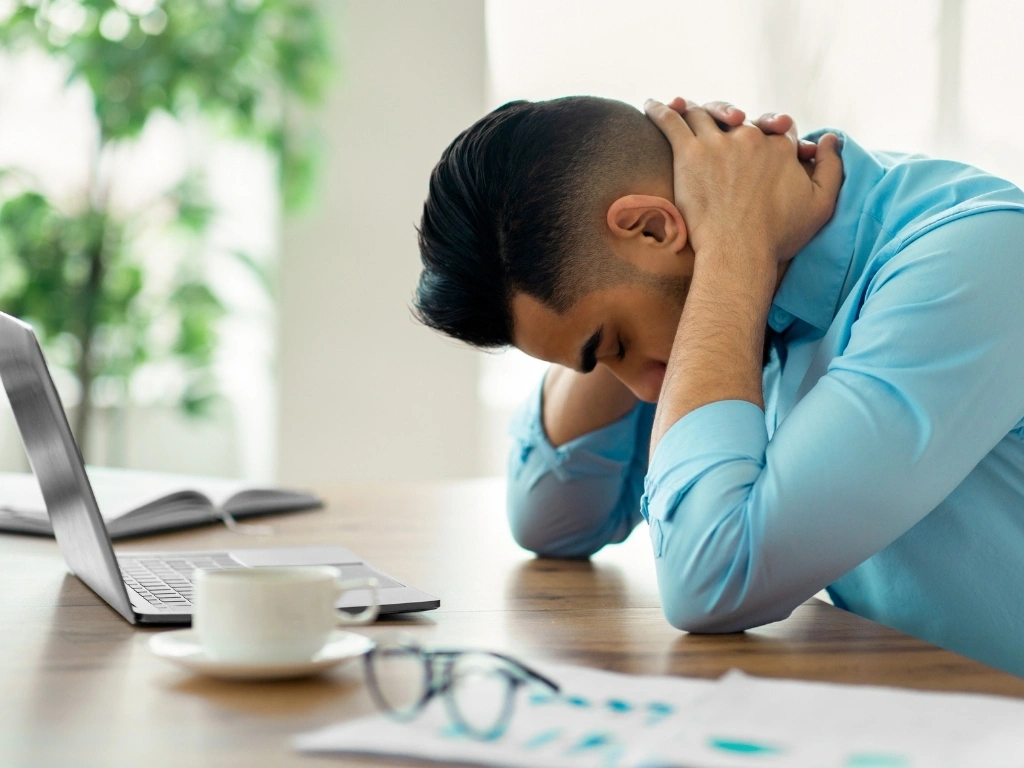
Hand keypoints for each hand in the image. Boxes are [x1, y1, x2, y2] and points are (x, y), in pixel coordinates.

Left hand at [643, 97, 843, 262]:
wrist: (739, 251)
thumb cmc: (779, 235)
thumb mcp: (822, 204)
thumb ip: (832, 168)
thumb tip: (832, 138)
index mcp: (780, 146)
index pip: (776, 126)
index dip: (773, 131)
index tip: (767, 139)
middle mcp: (750, 137)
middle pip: (739, 119)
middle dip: (732, 119)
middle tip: (722, 125)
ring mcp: (718, 143)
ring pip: (703, 114)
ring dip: (694, 109)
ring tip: (683, 107)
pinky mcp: (690, 154)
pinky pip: (671, 122)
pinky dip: (660, 111)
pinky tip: (650, 104)